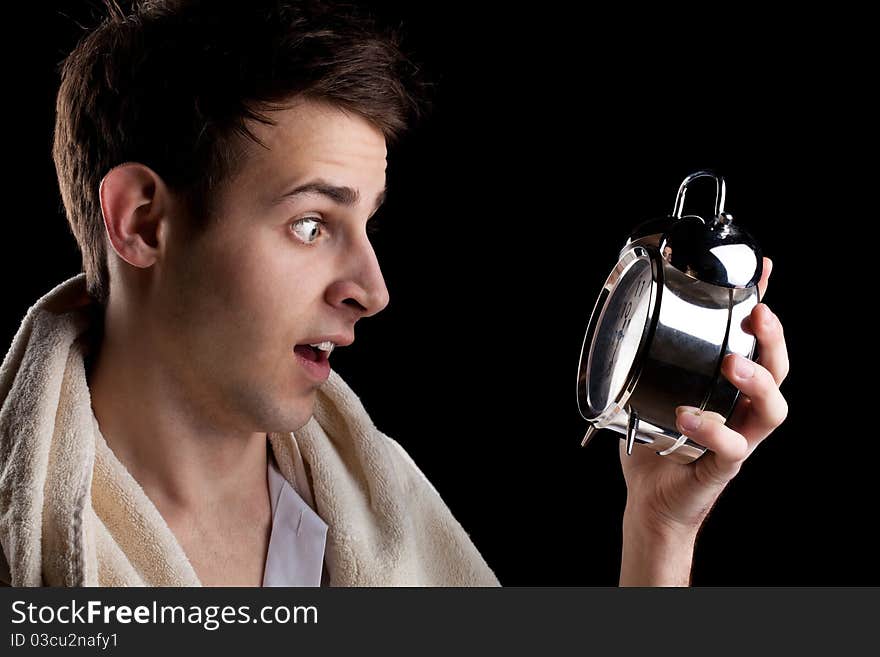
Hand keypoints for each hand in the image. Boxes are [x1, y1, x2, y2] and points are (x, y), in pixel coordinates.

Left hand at [620, 256, 788, 537]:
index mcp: (728, 389)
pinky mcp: (725, 466)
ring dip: (757, 381)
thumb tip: (623, 323)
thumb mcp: (647, 395)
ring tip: (731, 362)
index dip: (761, 306)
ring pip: (772, 408)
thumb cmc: (655, 448)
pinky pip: (731, 447)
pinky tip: (688, 415)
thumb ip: (645, 364)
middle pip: (777, 369)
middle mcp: (741, 410)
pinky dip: (711, 429)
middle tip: (757, 314)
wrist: (651, 502)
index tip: (760, 269)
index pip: (753, 342)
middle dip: (773, 339)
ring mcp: (739, 438)